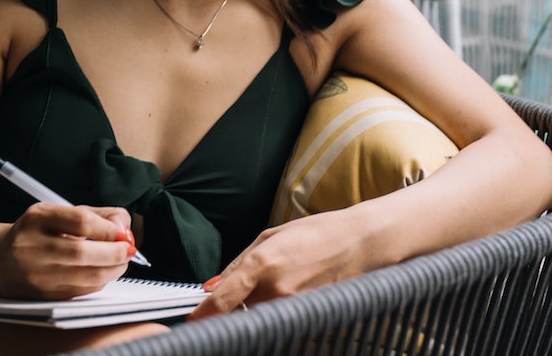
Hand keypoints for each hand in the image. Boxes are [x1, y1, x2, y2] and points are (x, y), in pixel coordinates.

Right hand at [0, 203, 135, 299]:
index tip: (124, 233)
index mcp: (37, 218)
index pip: (80, 222)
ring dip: (113, 269)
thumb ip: (96, 215)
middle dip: (115, 253)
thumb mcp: (59, 212)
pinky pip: (82, 290)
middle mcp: (32, 247)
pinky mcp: (43, 295)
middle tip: (129, 249)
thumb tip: (124, 227)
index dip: (109, 229)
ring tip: (121, 260)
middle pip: (83, 253)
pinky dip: (100, 281)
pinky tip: (104, 271)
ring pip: (86, 276)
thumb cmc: (35, 232)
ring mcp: (36, 274)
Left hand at [188, 210, 370, 319]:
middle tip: (228, 298)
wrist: (359, 244)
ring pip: (254, 317)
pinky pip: (275, 318)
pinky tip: (283, 291)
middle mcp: (276, 290)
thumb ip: (238, 264)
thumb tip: (212, 286)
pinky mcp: (305, 315)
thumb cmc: (318, 233)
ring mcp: (292, 307)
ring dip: (249, 309)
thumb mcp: (271, 237)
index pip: (220, 302)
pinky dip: (270, 310)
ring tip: (267, 286)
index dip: (200, 315)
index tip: (192, 317)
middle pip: (234, 314)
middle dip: (227, 308)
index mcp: (263, 264)